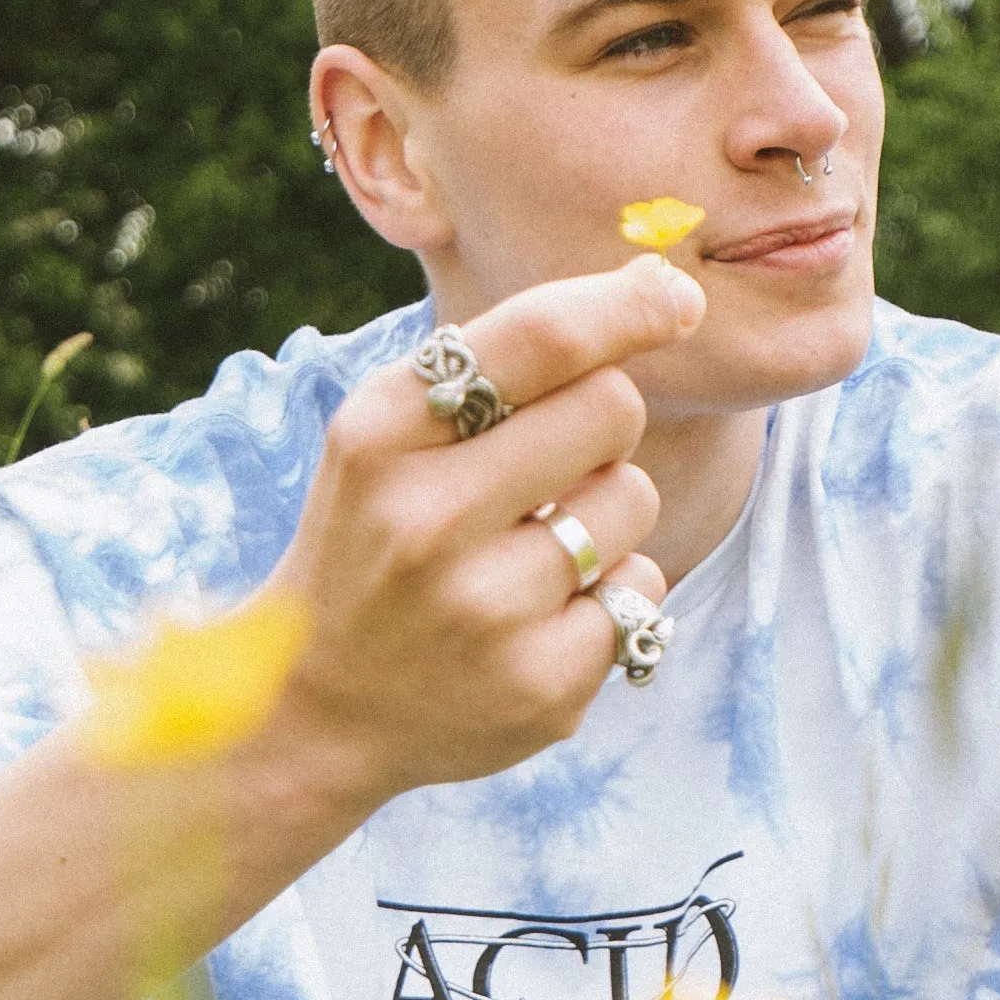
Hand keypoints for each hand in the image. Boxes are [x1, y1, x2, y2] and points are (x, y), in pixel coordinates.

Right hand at [267, 257, 701, 816]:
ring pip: (634, 499)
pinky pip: (642, 590)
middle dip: (601, 425)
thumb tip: (661, 288)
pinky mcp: (541, 687)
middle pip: (611, 408)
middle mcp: (428, 521)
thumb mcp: (390, 436)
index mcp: (383, 434)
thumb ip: (501, 363)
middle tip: (548, 470)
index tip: (677, 299)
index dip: (628, 306)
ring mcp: (486, 612)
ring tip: (529, 555)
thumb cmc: (378, 540)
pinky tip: (539, 622)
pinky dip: (610, 596)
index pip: (540, 338)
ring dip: (607, 517)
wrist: (322, 711)